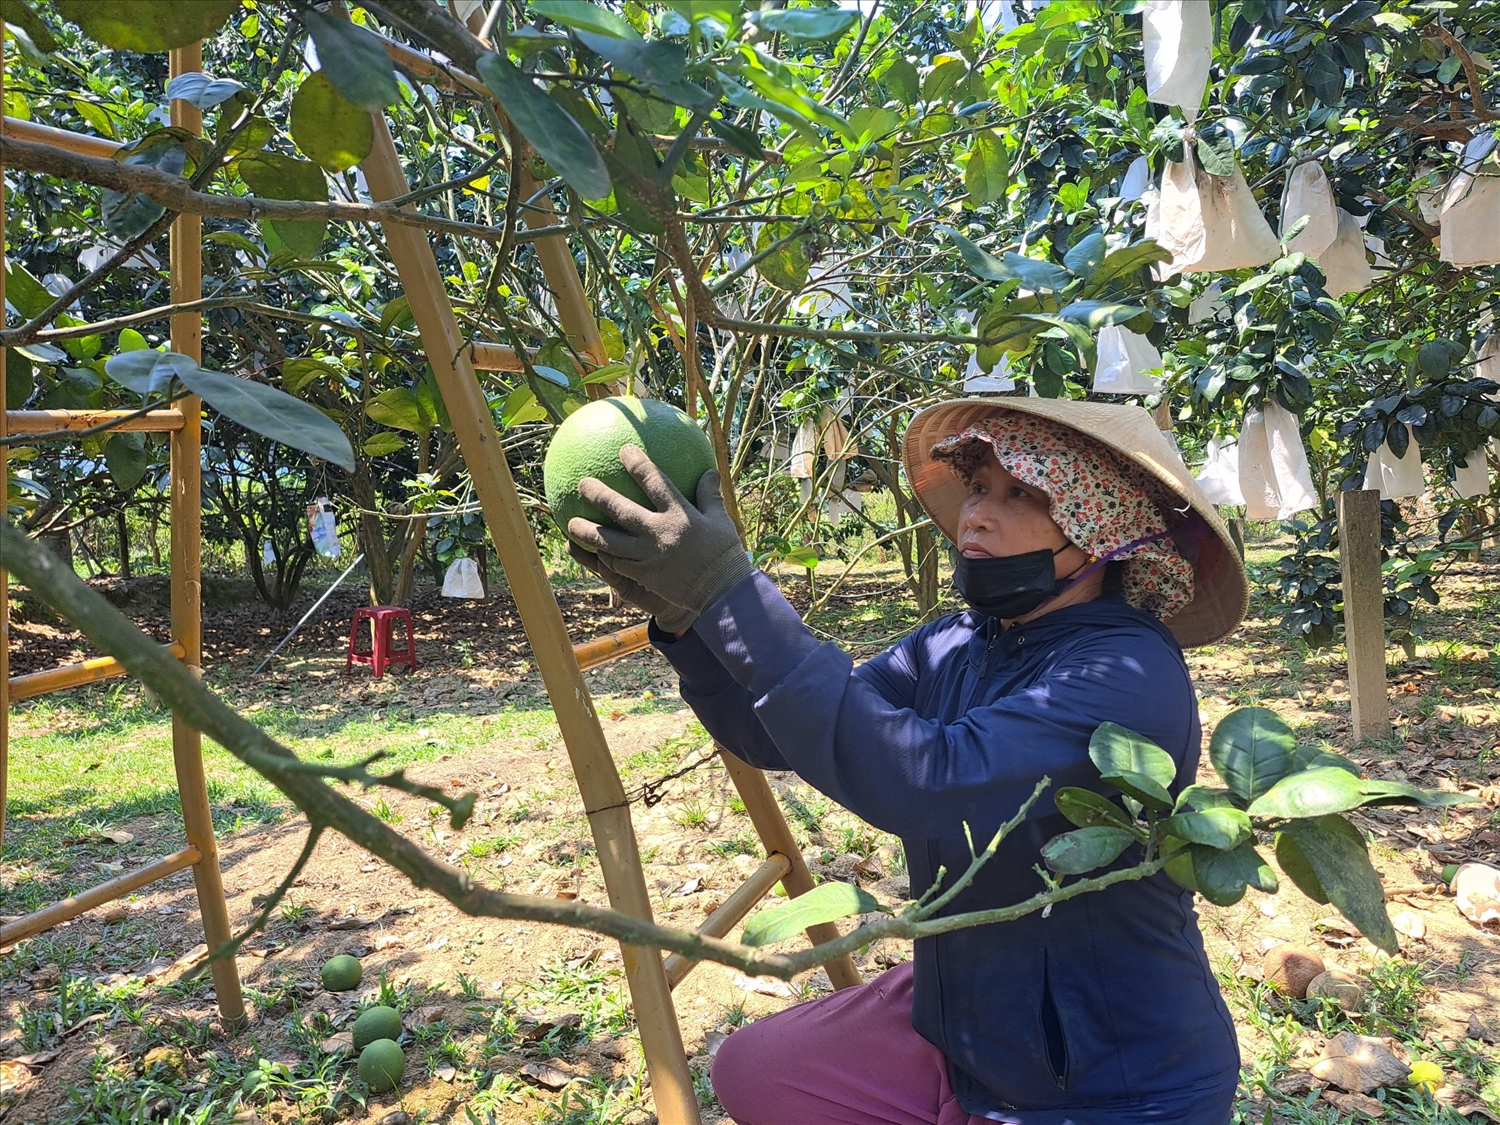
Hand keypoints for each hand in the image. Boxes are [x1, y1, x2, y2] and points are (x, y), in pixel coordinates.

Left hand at [566, 445, 752, 616]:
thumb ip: (710, 494)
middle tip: (582, 484)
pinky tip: (594, 553)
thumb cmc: (723, 554)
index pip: (655, 482)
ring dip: (587, 532)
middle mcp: (660, 533)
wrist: (722, 593)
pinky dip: (604, 557)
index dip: (638, 464)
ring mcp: (649, 556)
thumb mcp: (720, 520)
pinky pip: (618, 565)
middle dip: (599, 495)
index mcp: (679, 515)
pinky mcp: (644, 576)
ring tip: (570, 524)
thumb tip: (710, 470)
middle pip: (621, 510)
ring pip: (610, 542)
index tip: (624, 450)